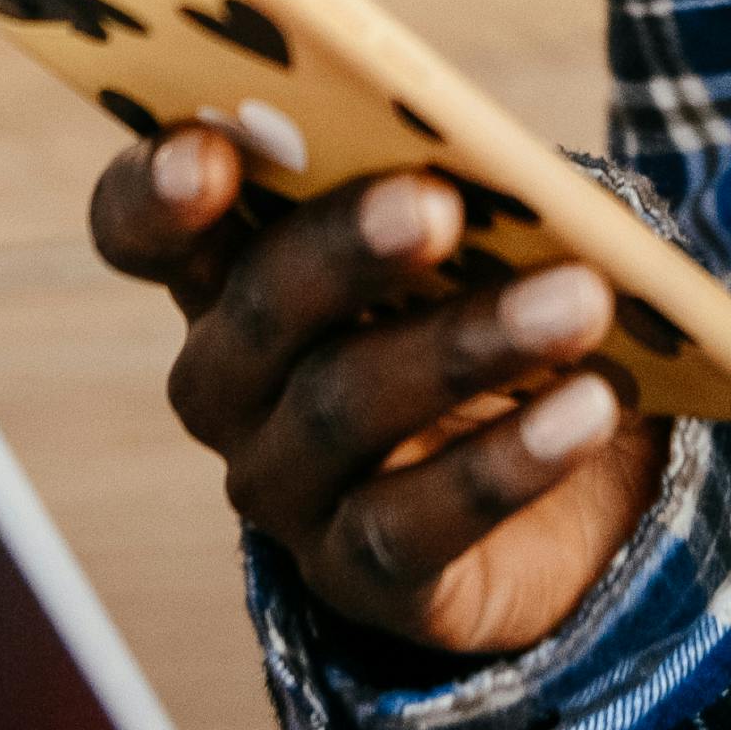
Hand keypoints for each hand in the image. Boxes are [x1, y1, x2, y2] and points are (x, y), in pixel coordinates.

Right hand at [90, 127, 669, 656]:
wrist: (559, 500)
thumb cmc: (488, 315)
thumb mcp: (466, 246)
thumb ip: (454, 195)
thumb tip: (512, 175)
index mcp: (228, 270)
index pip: (140, 226)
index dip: (157, 190)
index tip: (211, 152)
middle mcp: (230, 384)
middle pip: (256, 309)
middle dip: (345, 249)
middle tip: (437, 204)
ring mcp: (285, 488)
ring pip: (345, 407)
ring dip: (467, 346)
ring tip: (581, 298)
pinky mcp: (361, 577)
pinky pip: (418, 524)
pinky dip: (510, 462)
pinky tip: (590, 410)